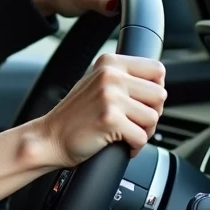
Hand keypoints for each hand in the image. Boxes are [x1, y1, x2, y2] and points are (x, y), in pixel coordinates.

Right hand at [36, 52, 166, 166]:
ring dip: (143, 131)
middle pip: (160, 95)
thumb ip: (123, 78)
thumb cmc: (74, 116)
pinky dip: (134, 147)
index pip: (157, 70)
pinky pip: (142, 137)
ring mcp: (110, 97)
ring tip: (124, 133)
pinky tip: (120, 144)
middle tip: (132, 122)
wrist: (49, 138)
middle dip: (151, 113)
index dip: (154, 90)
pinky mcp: (110, 119)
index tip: (141, 102)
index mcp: (110, 63)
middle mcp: (110, 75)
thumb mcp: (96, 84)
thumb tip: (157, 85)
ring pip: (153, 117)